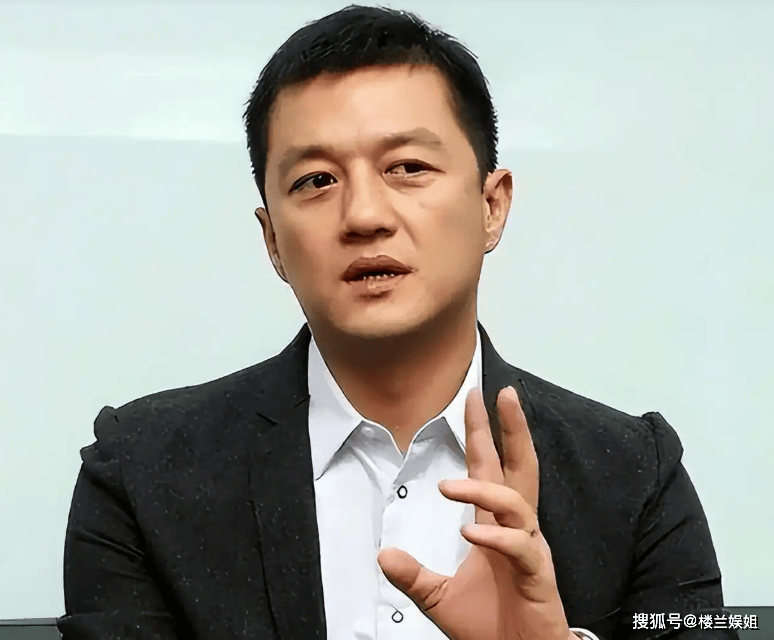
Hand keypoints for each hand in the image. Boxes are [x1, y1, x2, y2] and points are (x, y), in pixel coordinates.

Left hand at [377, 386, 573, 639]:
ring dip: (482, 489)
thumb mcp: (439, 598)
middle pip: (519, 468)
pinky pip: (520, 546)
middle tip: (503, 394)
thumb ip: (414, 575)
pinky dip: (495, 537)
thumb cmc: (490, 628)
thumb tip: (383, 555)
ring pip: (516, 503)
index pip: (491, 469)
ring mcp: (531, 550)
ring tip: (447, 486)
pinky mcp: (538, 576)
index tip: (474, 400)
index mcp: (496, 527)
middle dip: (512, 430)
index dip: (483, 434)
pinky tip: (471, 533)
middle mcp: (517, 530)